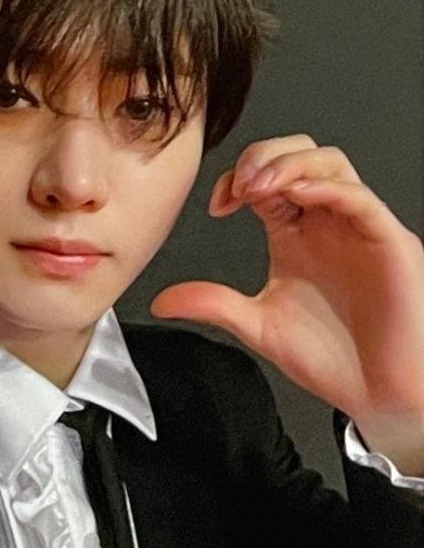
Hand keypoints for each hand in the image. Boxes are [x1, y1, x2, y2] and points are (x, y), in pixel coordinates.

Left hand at [150, 135, 423, 467]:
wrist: (377, 393)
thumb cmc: (333, 358)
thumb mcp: (258, 326)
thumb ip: (214, 305)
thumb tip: (162, 300)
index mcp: (295, 234)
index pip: (266, 180)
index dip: (237, 178)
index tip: (217, 205)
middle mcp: (326, 223)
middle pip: (300, 155)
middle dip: (265, 156)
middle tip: (240, 186)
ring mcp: (357, 228)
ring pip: (330, 165)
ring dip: (290, 165)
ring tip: (260, 187)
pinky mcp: (386, 241)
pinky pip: (359, 198)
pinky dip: (326, 188)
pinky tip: (296, 196)